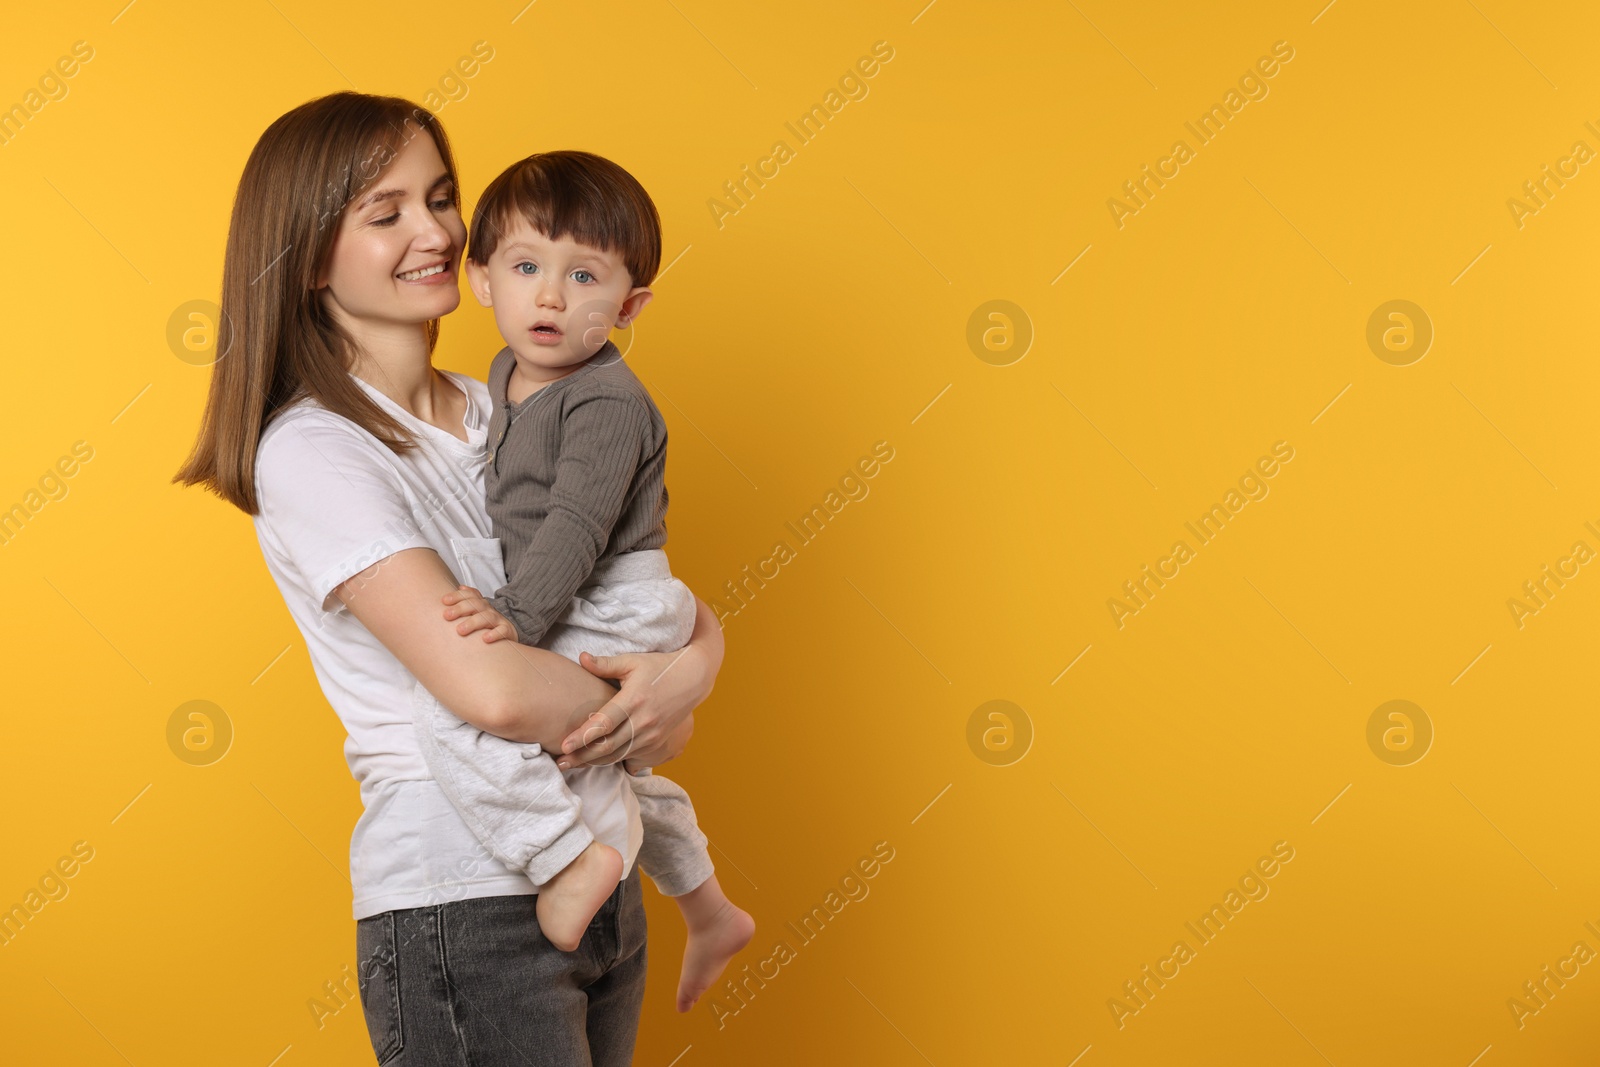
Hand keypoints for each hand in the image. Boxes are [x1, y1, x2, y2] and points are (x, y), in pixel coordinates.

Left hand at [441, 585, 518, 643]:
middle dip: (460, 609)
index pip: (469, 595)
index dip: (457, 595)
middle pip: (475, 605)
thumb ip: (466, 600)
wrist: (507, 632)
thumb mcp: (475, 611)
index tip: (443, 601)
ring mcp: (498, 619)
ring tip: (460, 630)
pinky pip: (502, 631)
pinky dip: (494, 634)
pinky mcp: (507, 630)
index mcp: (479, 603)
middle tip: (446, 615)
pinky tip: (485, 639)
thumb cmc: (485, 623)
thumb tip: (460, 586)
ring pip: (486, 617)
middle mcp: (488, 609)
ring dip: (473, 623)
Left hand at [554, 647, 707, 768]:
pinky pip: (631, 758)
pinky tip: (596, 763)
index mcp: (634, 700)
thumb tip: (581, 658)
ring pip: (618, 756)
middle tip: (560, 761)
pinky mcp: (657, 743)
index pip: (604, 723)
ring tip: (572, 764)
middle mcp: (644, 721)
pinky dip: (613, 761)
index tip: (564, 745)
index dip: (582, 736)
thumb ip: (606, 664)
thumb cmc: (660, 667)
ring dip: (594, 762)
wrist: (693, 679)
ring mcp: (652, 735)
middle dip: (582, 756)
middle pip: (608, 746)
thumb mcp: (633, 661)